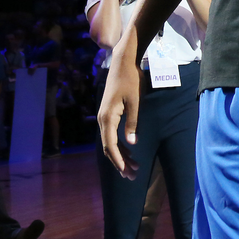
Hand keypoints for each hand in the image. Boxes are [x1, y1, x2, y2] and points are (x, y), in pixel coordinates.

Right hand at [97, 43, 142, 180]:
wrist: (122, 63)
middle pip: (109, 147)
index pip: (110, 146)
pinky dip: (120, 145)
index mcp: (108, 118)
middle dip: (120, 163)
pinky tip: (129, 151)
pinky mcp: (108, 114)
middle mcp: (102, 119)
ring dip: (121, 155)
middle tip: (133, 176)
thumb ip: (133, 123)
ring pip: (110, 142)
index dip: (118, 161)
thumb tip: (132, 143)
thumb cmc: (131, 80)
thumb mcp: (135, 101)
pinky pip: (111, 134)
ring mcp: (104, 117)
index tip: (126, 173)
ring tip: (134, 167)